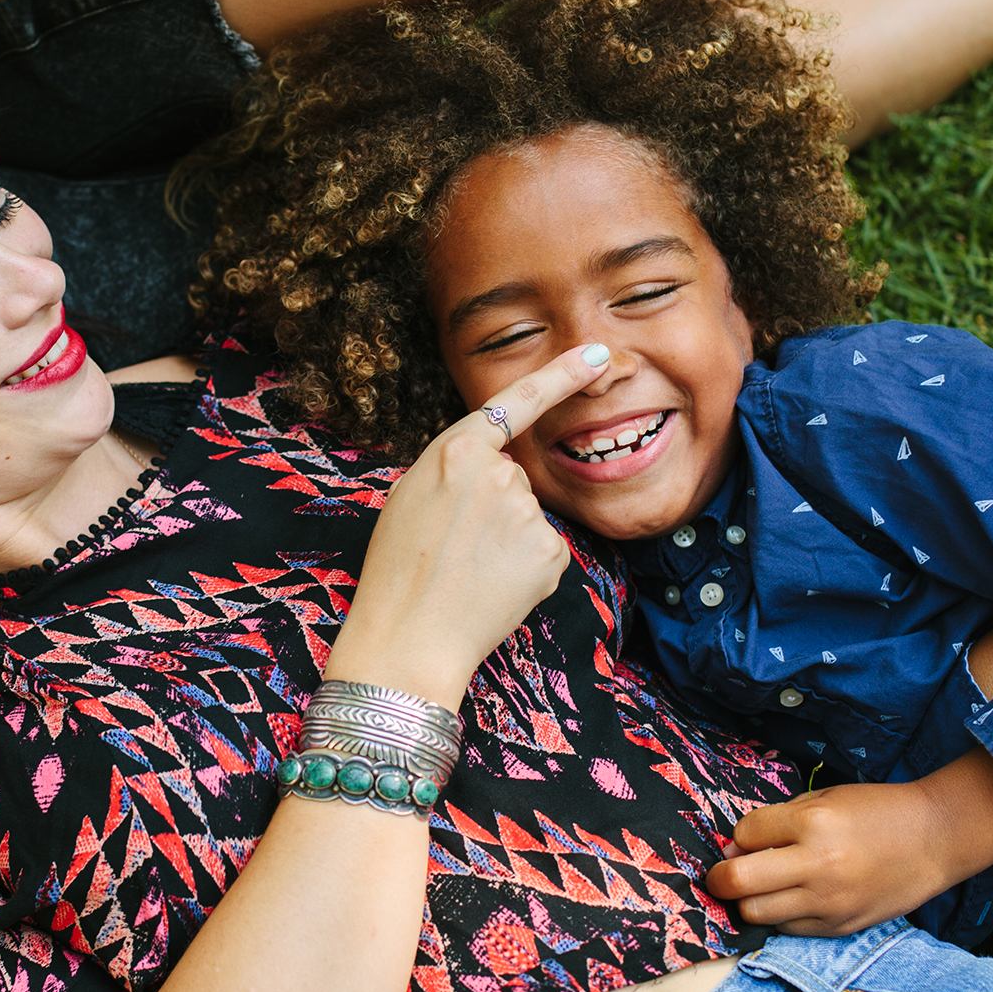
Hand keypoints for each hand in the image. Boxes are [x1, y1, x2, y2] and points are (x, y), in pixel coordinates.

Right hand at [325, 343, 611, 706]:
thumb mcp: (408, 497)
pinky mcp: (550, 551)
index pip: (516, 402)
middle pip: (512, 477)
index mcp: (455, 451)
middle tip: (454, 547)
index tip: (595, 355)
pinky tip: (494, 587)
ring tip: (468, 571)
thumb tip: (490, 464)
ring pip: (528, 516)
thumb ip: (453, 469)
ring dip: (507, 539)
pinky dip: (525, 568)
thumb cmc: (397, 570)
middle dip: (492, 506)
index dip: (560, 375)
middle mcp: (498, 473)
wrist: (411, 636)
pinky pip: (544, 550)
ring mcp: (528, 512)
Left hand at [704, 781, 961, 935]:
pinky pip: (787, 929)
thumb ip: (776, 822)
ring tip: (759, 888)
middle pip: (738, 882)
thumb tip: (733, 850)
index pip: (744, 836)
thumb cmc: (876, 812)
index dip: (741, 837)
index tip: (749, 839)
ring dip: (748, 901)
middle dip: (720, 878)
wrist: (935, 839)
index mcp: (813, 824)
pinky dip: (779, 916)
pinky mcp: (840, 927)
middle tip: (721, 875)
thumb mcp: (823, 799)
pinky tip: (791, 900)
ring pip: (756, 913)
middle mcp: (818, 866)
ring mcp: (830, 902)